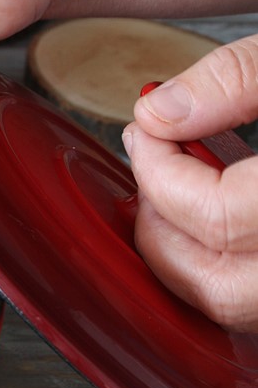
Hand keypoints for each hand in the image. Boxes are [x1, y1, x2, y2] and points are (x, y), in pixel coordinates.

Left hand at [126, 36, 257, 331]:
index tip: (147, 132)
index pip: (216, 216)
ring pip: (240, 307)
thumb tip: (160, 113)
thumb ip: (237, 79)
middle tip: (152, 173)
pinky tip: (225, 215)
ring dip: (194, 257)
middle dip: (163, 232)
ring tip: (184, 192)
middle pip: (220, 288)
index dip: (162, 172)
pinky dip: (232, 266)